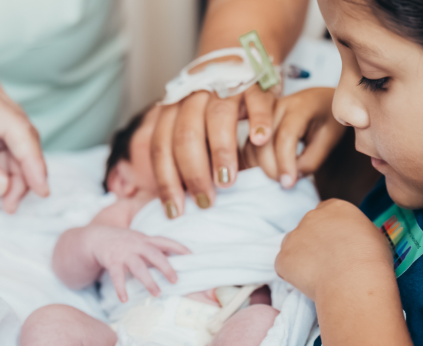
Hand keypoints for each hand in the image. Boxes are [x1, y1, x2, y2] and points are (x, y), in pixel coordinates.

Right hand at [88, 226, 189, 301]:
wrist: (97, 238)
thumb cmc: (125, 243)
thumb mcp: (141, 241)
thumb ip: (155, 250)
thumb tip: (179, 261)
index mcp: (146, 240)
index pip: (165, 241)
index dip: (178, 247)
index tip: (191, 255)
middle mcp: (136, 245)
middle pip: (154, 254)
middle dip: (166, 267)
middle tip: (176, 280)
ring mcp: (124, 253)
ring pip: (138, 267)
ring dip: (148, 281)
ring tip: (158, 293)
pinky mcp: (112, 261)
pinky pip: (117, 276)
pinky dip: (121, 288)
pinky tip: (125, 299)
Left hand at [150, 84, 275, 216]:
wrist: (237, 58)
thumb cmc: (215, 111)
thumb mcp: (194, 128)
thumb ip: (185, 157)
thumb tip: (180, 201)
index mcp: (174, 109)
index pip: (161, 146)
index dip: (166, 180)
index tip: (176, 210)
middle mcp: (195, 96)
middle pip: (186, 135)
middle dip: (193, 173)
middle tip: (206, 200)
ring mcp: (225, 86)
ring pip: (217, 117)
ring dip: (221, 153)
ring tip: (227, 182)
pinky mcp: (255, 81)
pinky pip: (256, 99)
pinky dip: (259, 120)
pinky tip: (260, 141)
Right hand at [243, 87, 345, 187]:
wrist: (321, 103)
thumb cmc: (328, 122)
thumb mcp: (328, 141)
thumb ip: (310, 161)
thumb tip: (288, 178)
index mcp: (300, 106)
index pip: (285, 136)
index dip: (285, 162)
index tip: (289, 183)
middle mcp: (277, 106)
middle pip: (264, 142)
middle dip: (271, 169)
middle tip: (285, 183)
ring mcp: (264, 116)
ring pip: (252, 146)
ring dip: (262, 168)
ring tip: (279, 178)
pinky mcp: (256, 125)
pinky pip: (249, 148)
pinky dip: (255, 164)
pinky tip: (269, 172)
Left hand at [275, 199, 392, 300]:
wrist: (354, 282)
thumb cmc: (371, 260)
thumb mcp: (372, 234)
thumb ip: (354, 230)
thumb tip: (351, 238)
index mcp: (335, 208)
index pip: (326, 213)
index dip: (330, 230)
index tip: (336, 245)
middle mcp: (311, 216)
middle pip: (307, 227)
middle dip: (314, 243)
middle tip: (328, 263)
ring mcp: (293, 236)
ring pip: (293, 245)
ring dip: (301, 257)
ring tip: (319, 275)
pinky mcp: (282, 258)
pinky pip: (284, 266)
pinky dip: (293, 275)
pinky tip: (310, 284)